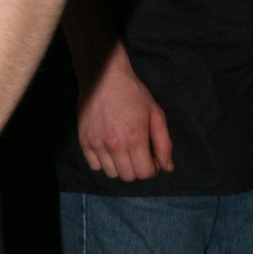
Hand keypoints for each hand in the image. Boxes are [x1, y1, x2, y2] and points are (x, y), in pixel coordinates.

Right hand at [76, 41, 173, 181]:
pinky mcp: (84, 141)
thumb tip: (167, 168)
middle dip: (137, 168)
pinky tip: (109, 149)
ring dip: (120, 166)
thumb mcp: (156, 114)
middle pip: (128, 176)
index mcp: (135, 138)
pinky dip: (103, 162)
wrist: (103, 77)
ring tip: (123, 151)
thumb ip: (164, 143)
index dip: (152, 168)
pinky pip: (95, 166)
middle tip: (138, 153)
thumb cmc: (133, 93)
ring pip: (111, 173)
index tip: (151, 158)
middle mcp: (114, 145)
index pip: (144, 173)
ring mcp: (97, 144)